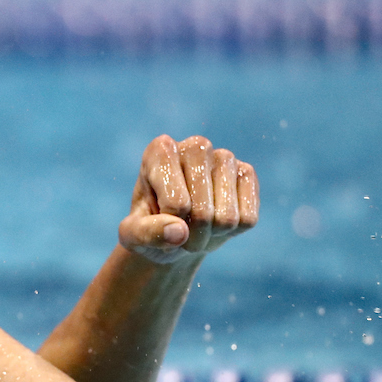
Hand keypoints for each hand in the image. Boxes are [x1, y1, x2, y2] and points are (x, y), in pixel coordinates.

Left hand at [119, 135, 258, 265]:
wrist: (175, 229)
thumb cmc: (150, 226)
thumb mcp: (133, 235)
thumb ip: (146, 233)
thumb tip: (180, 232)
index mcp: (160, 151)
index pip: (176, 202)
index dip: (169, 223)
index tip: (159, 216)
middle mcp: (195, 146)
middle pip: (202, 213)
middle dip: (191, 235)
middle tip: (180, 231)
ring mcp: (225, 157)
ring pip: (227, 218)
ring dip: (211, 235)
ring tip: (197, 226)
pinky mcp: (247, 173)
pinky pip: (247, 218)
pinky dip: (232, 231)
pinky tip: (218, 218)